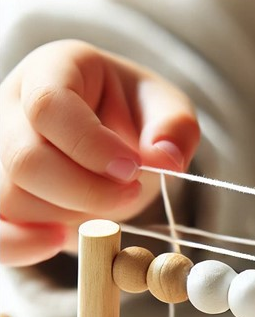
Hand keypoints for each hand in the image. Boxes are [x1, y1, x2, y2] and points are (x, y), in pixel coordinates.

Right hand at [0, 39, 199, 265]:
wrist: (120, 141)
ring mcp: (1, 153)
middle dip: (87, 191)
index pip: (49, 106)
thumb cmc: (139, 116)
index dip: (90, 145)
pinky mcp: (4, 193)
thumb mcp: (168, 108)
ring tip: (108, 203)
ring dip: (70, 216)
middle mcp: (14, 107)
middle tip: (130, 192)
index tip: (132, 168)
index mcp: (54, 71)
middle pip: (27, 160)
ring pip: (14, 198)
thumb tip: (166, 158)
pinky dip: (19, 246)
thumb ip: (175, 127)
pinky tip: (57, 241)